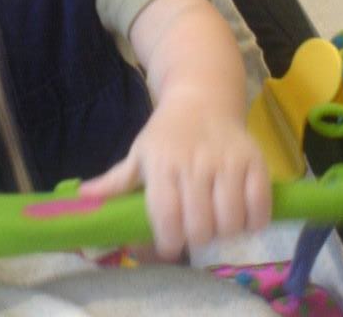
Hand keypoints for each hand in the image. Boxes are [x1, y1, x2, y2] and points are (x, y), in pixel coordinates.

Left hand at [80, 97, 270, 258]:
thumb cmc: (167, 132)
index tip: (169, 245)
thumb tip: (83, 198)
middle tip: (194, 232)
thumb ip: (115, 181)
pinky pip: (259, 207)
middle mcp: (194, 163)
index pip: (166, 216)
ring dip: (224, 232)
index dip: (167, 241)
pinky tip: (242, 216)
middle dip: (196, 239)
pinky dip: (253, 221)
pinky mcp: (254, 160)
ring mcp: (227, 162)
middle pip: (199, 226)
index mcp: (162, 163)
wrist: (202, 96)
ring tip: (217, 223)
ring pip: (230, 221)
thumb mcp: (139, 152)